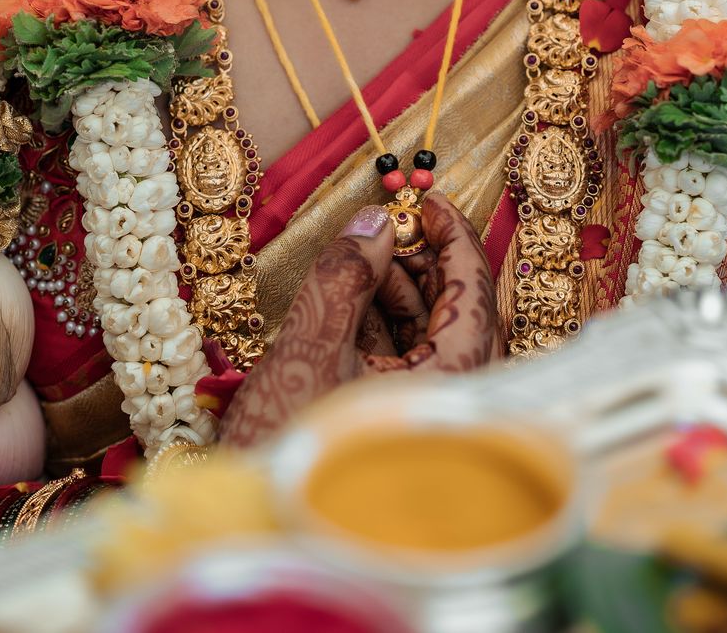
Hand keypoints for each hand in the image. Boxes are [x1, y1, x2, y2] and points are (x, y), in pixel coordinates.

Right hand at [221, 193, 496, 449]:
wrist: (251, 527)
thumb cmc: (282, 452)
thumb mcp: (307, 349)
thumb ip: (343, 278)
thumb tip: (376, 224)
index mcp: (452, 386)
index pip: (474, 292)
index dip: (454, 237)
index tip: (429, 199)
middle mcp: (456, 406)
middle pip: (461, 314)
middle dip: (424, 264)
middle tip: (390, 227)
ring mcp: (433, 423)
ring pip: (436, 340)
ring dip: (402, 295)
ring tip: (361, 263)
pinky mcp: (404, 433)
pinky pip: (414, 367)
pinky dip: (388, 331)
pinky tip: (353, 307)